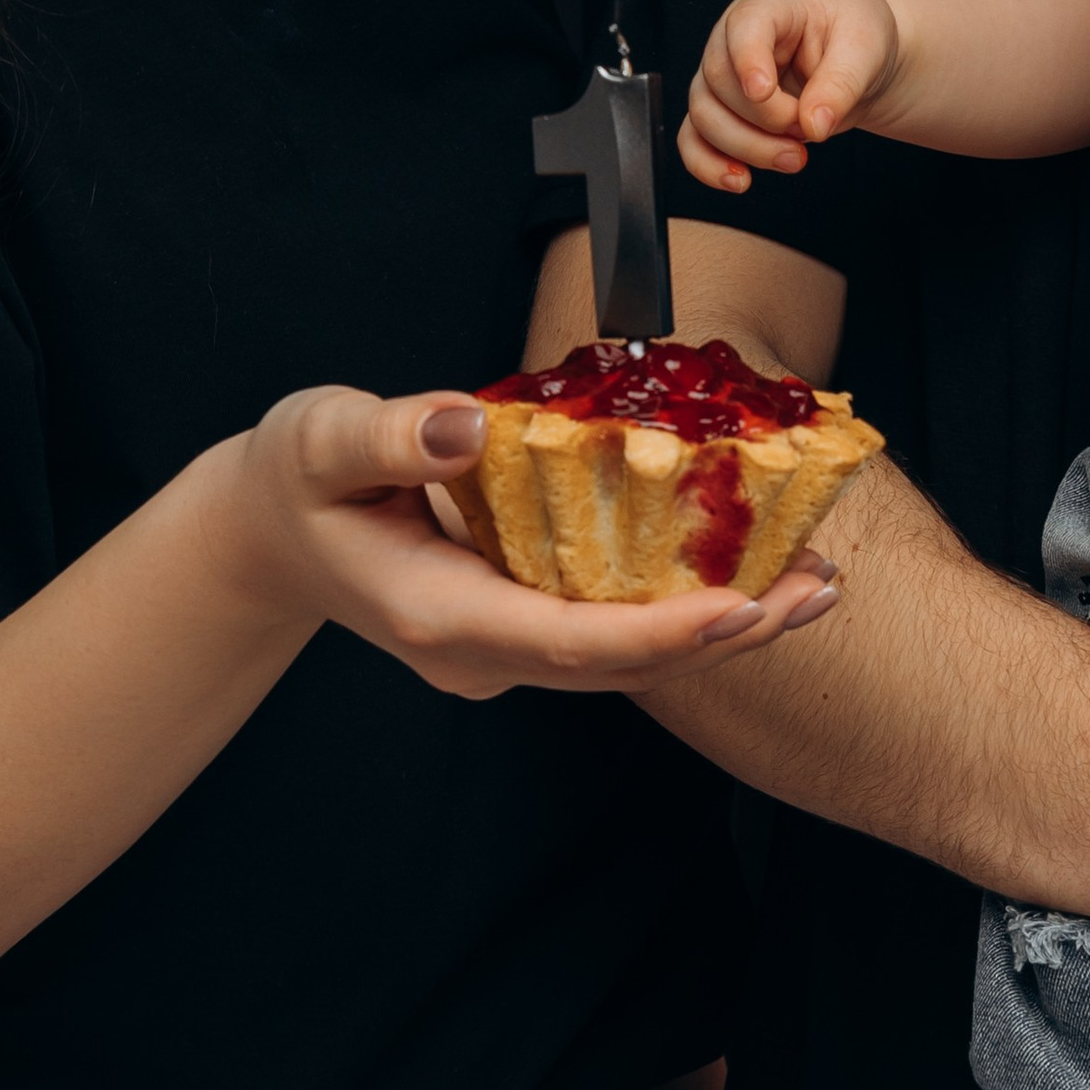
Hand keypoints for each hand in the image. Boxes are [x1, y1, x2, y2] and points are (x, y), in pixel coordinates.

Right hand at [205, 387, 837, 695]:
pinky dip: (688, 609)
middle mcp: (482, 653)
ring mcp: (506, 653)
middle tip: (819, 588)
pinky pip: (618, 632)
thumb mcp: (322, 438)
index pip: (568, 639)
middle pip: (622, 665)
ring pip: (630, 659)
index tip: (741, 604)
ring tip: (819, 582)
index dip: (660, 630)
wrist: (270, 535)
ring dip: (725, 627)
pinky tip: (756, 570)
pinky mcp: (526, 632)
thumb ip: (390, 435)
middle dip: (726, 633)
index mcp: (439, 615)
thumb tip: (467, 424)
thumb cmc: (296, 480)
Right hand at [682, 0, 903, 189]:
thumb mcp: (866, 47)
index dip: (747, 60)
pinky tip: (740, 180)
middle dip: (765, 119)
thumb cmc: (856, 33)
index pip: (744, 26)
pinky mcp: (722, 112)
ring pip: (704, 116)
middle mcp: (733, 38)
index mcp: (771, 6)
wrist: (856, 54)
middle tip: (808, 134)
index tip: (764, 92)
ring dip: (747, 148)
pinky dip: (709, 165)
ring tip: (796, 158)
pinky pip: (693, 140)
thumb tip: (814, 126)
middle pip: (719, 81)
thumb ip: (842, 84)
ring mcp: (722, 77)